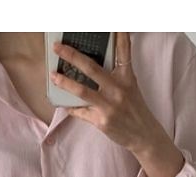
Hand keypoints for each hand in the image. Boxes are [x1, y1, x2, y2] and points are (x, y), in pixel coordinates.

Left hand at [49, 32, 184, 176]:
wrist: (142, 134)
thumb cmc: (134, 108)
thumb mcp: (130, 86)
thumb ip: (117, 73)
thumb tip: (95, 63)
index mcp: (126, 77)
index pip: (123, 51)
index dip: (118, 36)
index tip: (112, 23)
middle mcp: (118, 89)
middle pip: (92, 68)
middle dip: (72, 56)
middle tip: (58, 48)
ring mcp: (109, 106)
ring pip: (82, 90)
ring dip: (64, 82)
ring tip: (53, 75)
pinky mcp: (102, 121)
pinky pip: (81, 112)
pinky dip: (70, 108)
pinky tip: (62, 103)